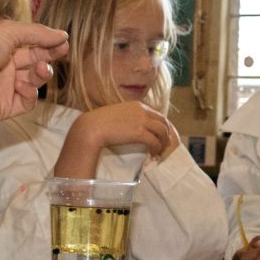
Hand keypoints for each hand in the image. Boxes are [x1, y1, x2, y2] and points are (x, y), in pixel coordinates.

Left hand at [0, 20, 68, 125]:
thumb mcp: (8, 32)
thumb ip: (37, 33)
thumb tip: (61, 34)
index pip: (28, 42)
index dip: (46, 41)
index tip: (63, 40)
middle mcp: (2, 65)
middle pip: (33, 60)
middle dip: (48, 55)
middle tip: (62, 52)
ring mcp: (4, 87)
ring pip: (33, 80)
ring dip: (41, 73)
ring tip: (42, 69)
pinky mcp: (5, 107)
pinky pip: (27, 101)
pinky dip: (30, 93)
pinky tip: (22, 86)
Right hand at [56, 101, 178, 178]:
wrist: (92, 127)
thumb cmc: (99, 122)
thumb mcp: (117, 115)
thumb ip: (128, 118)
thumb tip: (132, 128)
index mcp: (137, 105)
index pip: (157, 114)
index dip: (162, 125)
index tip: (162, 135)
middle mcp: (142, 111)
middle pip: (163, 122)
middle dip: (167, 134)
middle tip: (166, 144)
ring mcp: (141, 121)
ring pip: (162, 131)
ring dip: (163, 142)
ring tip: (160, 151)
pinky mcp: (139, 132)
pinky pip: (154, 141)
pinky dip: (156, 148)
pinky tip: (153, 153)